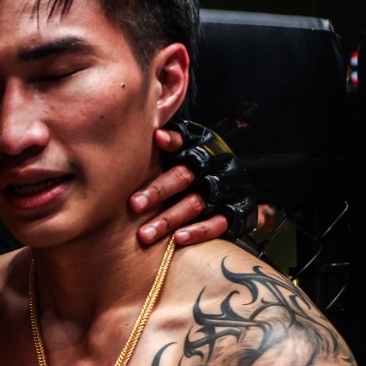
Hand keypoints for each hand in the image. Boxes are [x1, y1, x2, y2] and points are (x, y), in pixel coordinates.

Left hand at [130, 121, 253, 246]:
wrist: (230, 190)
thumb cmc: (184, 170)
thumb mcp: (176, 153)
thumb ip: (164, 140)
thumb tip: (148, 127)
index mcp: (196, 149)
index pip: (183, 141)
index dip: (171, 140)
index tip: (157, 138)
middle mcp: (210, 168)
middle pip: (183, 176)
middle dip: (157, 191)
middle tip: (133, 204)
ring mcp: (222, 192)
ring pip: (194, 203)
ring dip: (168, 219)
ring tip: (145, 234)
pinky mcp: (233, 213)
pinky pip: (217, 223)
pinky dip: (198, 231)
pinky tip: (178, 239)